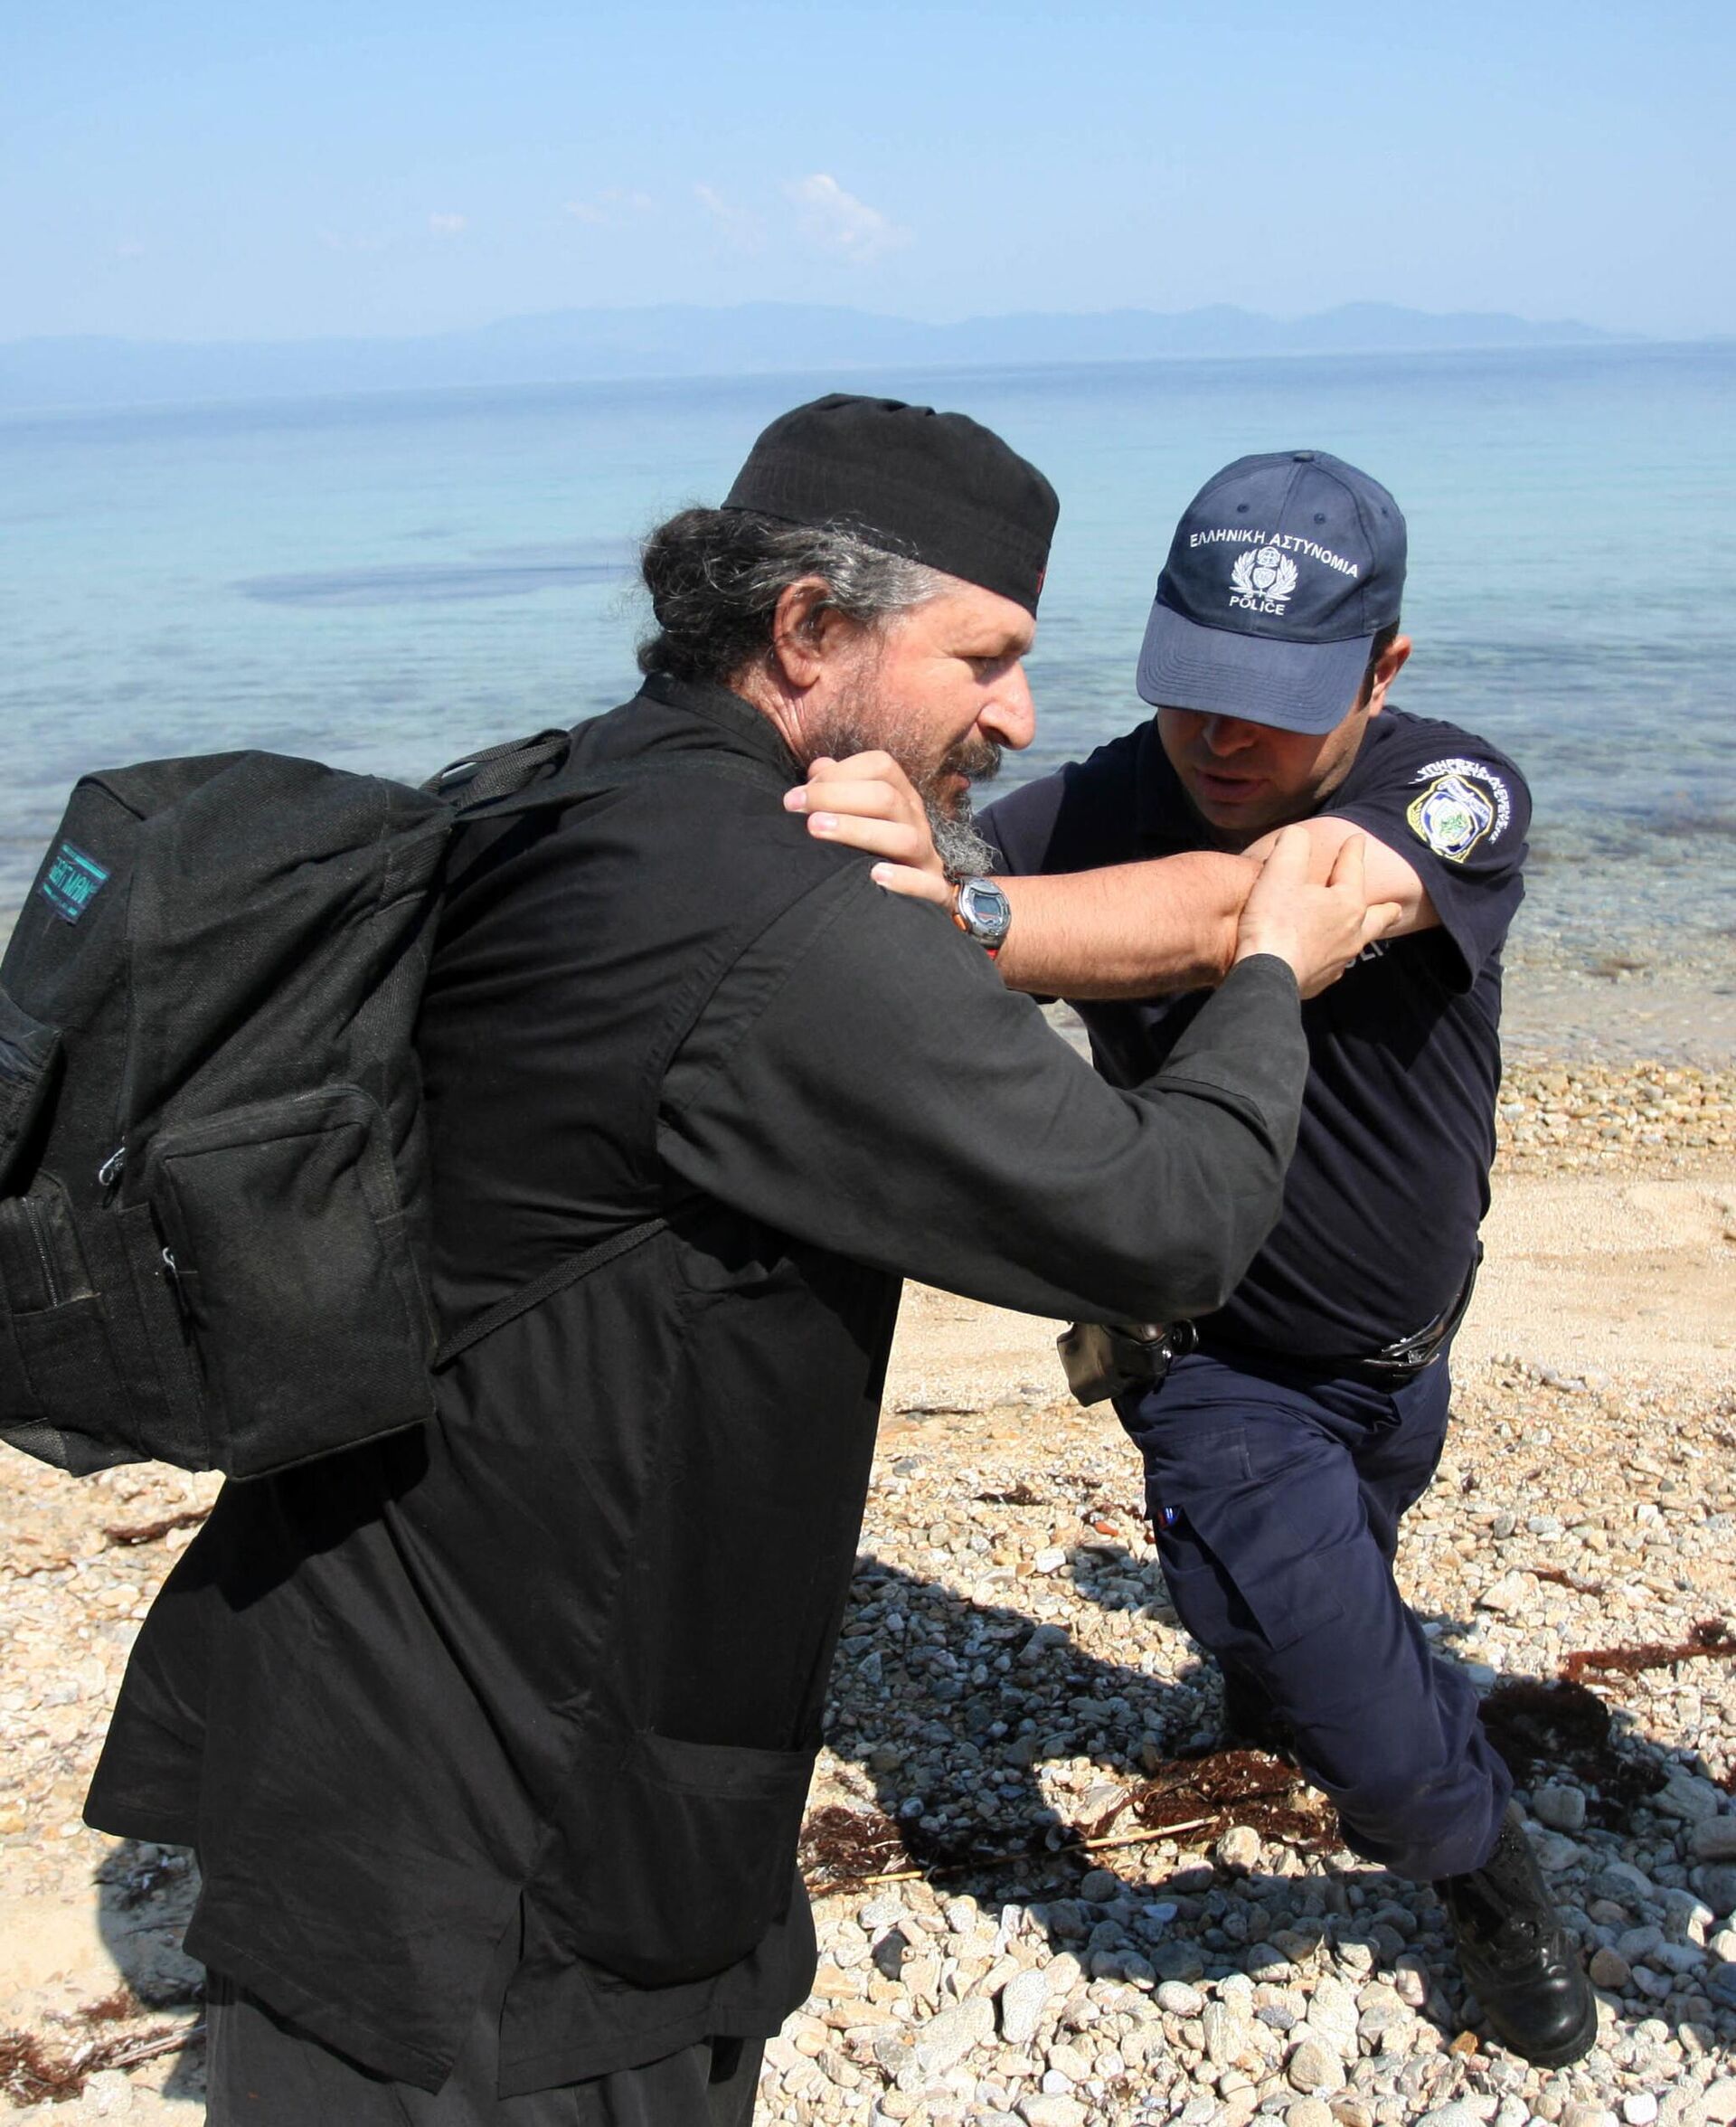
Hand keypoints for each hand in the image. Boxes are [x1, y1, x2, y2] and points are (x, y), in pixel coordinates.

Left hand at [782, 752, 953, 907]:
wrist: (900, 907)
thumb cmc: (868, 850)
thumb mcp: (855, 815)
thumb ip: (836, 789)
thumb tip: (818, 767)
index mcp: (901, 796)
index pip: (880, 766)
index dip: (839, 772)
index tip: (799, 794)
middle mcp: (916, 821)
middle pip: (887, 797)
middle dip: (835, 797)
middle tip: (794, 807)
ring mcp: (926, 856)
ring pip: (905, 837)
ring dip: (858, 830)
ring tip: (816, 830)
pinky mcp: (934, 892)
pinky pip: (929, 886)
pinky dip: (905, 881)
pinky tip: (875, 877)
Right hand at [1234, 826, 1400, 998]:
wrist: (1265, 976)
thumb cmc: (1275, 921)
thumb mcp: (1281, 871)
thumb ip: (1294, 845)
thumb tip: (1297, 835)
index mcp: (1348, 903)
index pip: (1354, 868)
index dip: (1354, 850)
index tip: (1357, 839)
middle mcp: (1353, 932)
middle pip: (1378, 917)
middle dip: (1387, 910)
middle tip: (1395, 908)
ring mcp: (1340, 960)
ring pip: (1359, 942)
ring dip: (1361, 933)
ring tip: (1359, 932)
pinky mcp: (1322, 981)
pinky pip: (1335, 964)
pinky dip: (1334, 956)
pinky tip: (1327, 958)